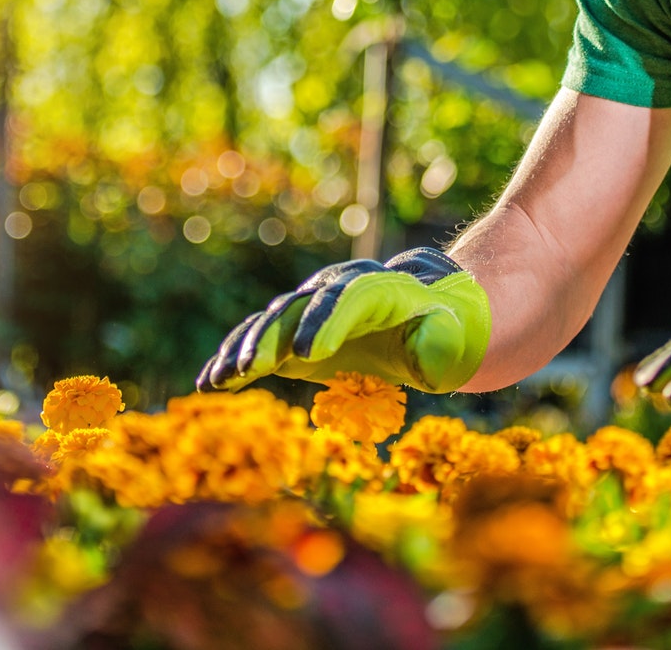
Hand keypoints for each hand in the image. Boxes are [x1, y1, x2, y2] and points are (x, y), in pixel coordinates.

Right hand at [197, 248, 490, 393]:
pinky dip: (237, 359)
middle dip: (274, 335)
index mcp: (385, 289)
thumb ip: (441, 346)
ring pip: (274, 321)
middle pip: (302, 306)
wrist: (446, 315)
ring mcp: (317, 308)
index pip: (350, 298)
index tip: (306, 354)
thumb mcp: (460, 340)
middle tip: (251, 367)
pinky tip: (210, 382)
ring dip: (245, 348)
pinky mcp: (301, 332)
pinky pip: (264, 341)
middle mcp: (343, 289)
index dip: (326, 321)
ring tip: (219, 379)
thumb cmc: (457, 332)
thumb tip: (420, 350)